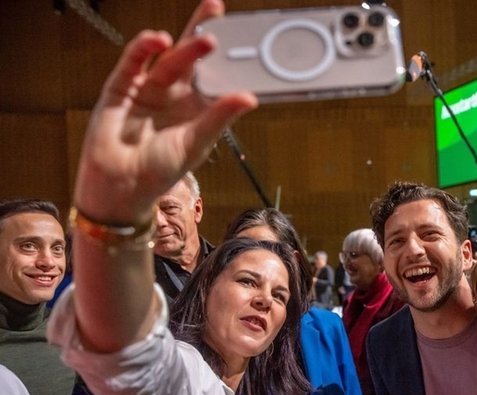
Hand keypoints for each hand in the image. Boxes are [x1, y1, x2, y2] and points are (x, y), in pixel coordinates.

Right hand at [73, 0, 257, 224]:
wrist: (121, 188)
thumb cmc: (160, 170)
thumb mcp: (196, 143)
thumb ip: (219, 118)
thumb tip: (249, 97)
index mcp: (195, 105)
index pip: (212, 73)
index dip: (224, 55)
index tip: (242, 36)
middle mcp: (173, 92)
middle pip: (189, 56)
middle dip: (201, 31)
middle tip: (216, 10)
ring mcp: (146, 87)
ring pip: (166, 58)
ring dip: (183, 46)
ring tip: (204, 38)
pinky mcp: (121, 88)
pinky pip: (133, 63)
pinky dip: (143, 49)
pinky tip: (158, 39)